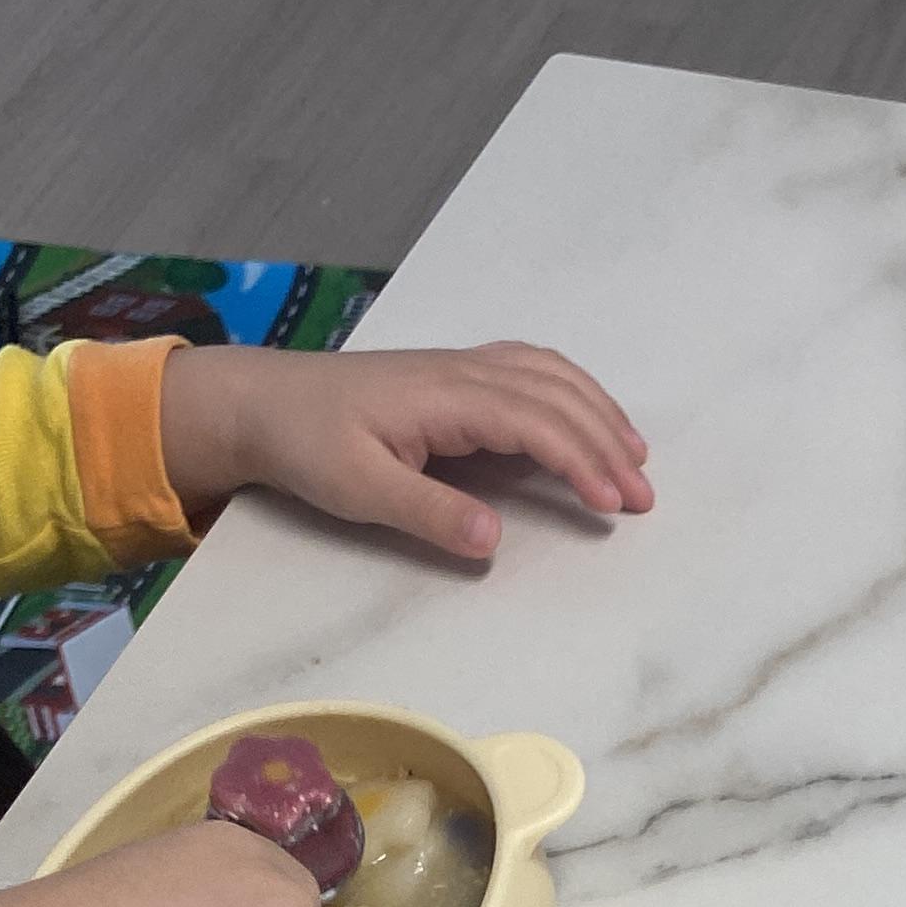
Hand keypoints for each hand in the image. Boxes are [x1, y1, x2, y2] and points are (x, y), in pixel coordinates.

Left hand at [157, 340, 655, 558]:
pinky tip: (588, 416)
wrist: (262, 400)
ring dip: (599, 413)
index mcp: (446, 398)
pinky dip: (572, 392)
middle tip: (643, 498)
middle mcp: (462, 373)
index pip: (535, 424)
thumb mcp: (359, 488)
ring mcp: (461, 369)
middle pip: (556, 397)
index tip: (613, 505)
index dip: (581, 463)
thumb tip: (494, 538)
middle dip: (607, 444)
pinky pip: (530, 371)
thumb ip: (428, 512)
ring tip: (636, 458)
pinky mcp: (455, 376)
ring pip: (550, 377)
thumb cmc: (306, 444)